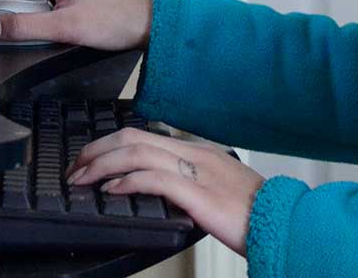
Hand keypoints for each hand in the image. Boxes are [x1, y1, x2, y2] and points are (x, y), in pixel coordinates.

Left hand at [68, 128, 262, 255]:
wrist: (281, 221)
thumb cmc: (253, 212)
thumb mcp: (218, 189)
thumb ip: (191, 183)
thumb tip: (162, 189)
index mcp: (198, 152)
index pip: (143, 136)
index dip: (109, 145)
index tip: (91, 160)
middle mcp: (193, 154)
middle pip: (133, 137)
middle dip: (97, 150)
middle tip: (76, 167)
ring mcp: (195, 170)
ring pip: (137, 152)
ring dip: (102, 164)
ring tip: (83, 178)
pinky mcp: (196, 192)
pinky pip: (153, 178)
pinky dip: (126, 181)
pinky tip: (111, 190)